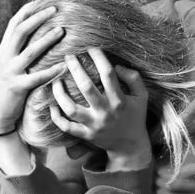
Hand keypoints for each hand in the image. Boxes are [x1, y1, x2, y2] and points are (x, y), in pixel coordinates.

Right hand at [0, 3, 64, 134]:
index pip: (15, 24)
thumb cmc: (5, 88)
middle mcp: (5, 57)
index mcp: (4, 50)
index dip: (28, 11)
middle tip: (55, 9)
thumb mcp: (6, 65)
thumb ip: (16, 50)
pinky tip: (63, 67)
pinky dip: (51, 71)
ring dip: (46, 39)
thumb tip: (32, 34)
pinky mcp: (17, 88)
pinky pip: (36, 77)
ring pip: (30, 52)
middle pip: (21, 31)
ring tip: (61, 30)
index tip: (42, 1)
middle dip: (38, 18)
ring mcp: (10, 72)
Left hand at [50, 48, 151, 167]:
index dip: (98, 57)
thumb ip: (133, 78)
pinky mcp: (86, 135)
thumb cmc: (136, 116)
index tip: (90, 47)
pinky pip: (67, 127)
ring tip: (55, 80)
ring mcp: (94, 125)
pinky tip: (51, 105)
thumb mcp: (142, 96)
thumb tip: (116, 66)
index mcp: (119, 100)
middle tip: (68, 56)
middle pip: (86, 87)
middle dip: (75, 68)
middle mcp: (105, 112)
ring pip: (71, 108)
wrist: (130, 146)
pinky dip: (57, 117)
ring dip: (60, 93)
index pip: (107, 74)